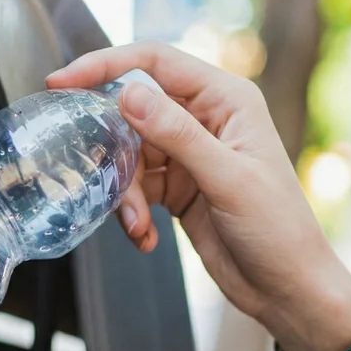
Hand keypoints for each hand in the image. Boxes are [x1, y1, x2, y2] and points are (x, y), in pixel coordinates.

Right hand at [46, 41, 350, 350]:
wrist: (288, 288)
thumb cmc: (277, 229)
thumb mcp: (226, 178)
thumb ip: (176, 134)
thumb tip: (127, 93)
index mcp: (226, 99)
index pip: (154, 62)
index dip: (105, 65)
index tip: (62, 81)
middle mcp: (206, 118)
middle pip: (133, 111)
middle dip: (112, 149)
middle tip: (95, 177)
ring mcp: (190, 153)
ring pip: (130, 153)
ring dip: (123, 191)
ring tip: (136, 225)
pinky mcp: (178, 186)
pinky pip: (135, 186)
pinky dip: (131, 212)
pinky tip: (145, 238)